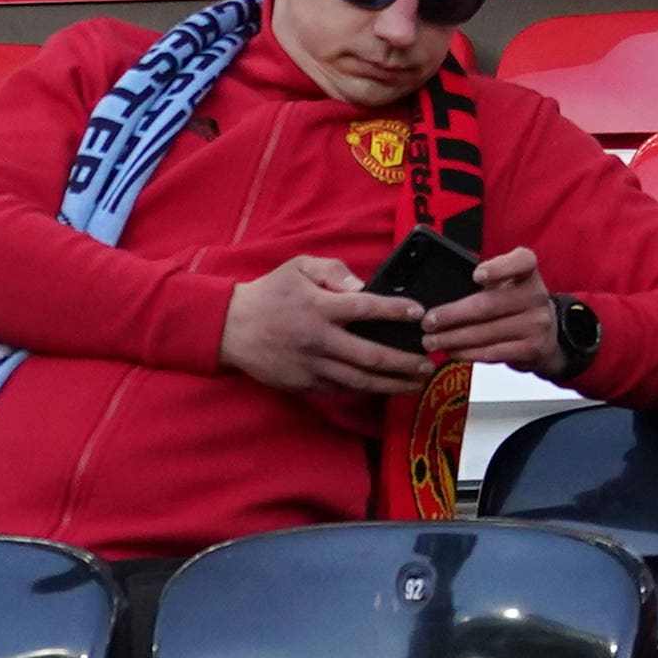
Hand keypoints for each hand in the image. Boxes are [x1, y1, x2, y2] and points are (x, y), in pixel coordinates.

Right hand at [220, 254, 437, 403]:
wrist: (230, 327)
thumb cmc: (269, 293)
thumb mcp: (298, 266)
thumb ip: (333, 270)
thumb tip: (362, 286)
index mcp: (319, 307)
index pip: (367, 309)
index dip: (396, 311)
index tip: (419, 314)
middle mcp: (319, 339)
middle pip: (370, 355)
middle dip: (403, 361)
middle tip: (427, 362)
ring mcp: (312, 366)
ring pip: (359, 381)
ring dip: (391, 384)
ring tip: (415, 383)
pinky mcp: (304, 384)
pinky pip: (340, 389)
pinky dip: (365, 391)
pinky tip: (383, 388)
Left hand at [414, 247, 563, 374]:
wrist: (548, 333)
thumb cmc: (516, 302)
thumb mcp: (507, 282)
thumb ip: (484, 279)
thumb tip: (440, 290)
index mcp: (528, 271)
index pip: (521, 261)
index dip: (499, 268)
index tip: (477, 275)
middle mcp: (536, 295)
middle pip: (489, 305)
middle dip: (453, 315)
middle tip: (428, 321)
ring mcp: (536, 324)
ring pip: (486, 333)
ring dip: (453, 338)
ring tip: (431, 341)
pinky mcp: (531, 349)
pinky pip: (492, 352)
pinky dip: (467, 353)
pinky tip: (451, 351)